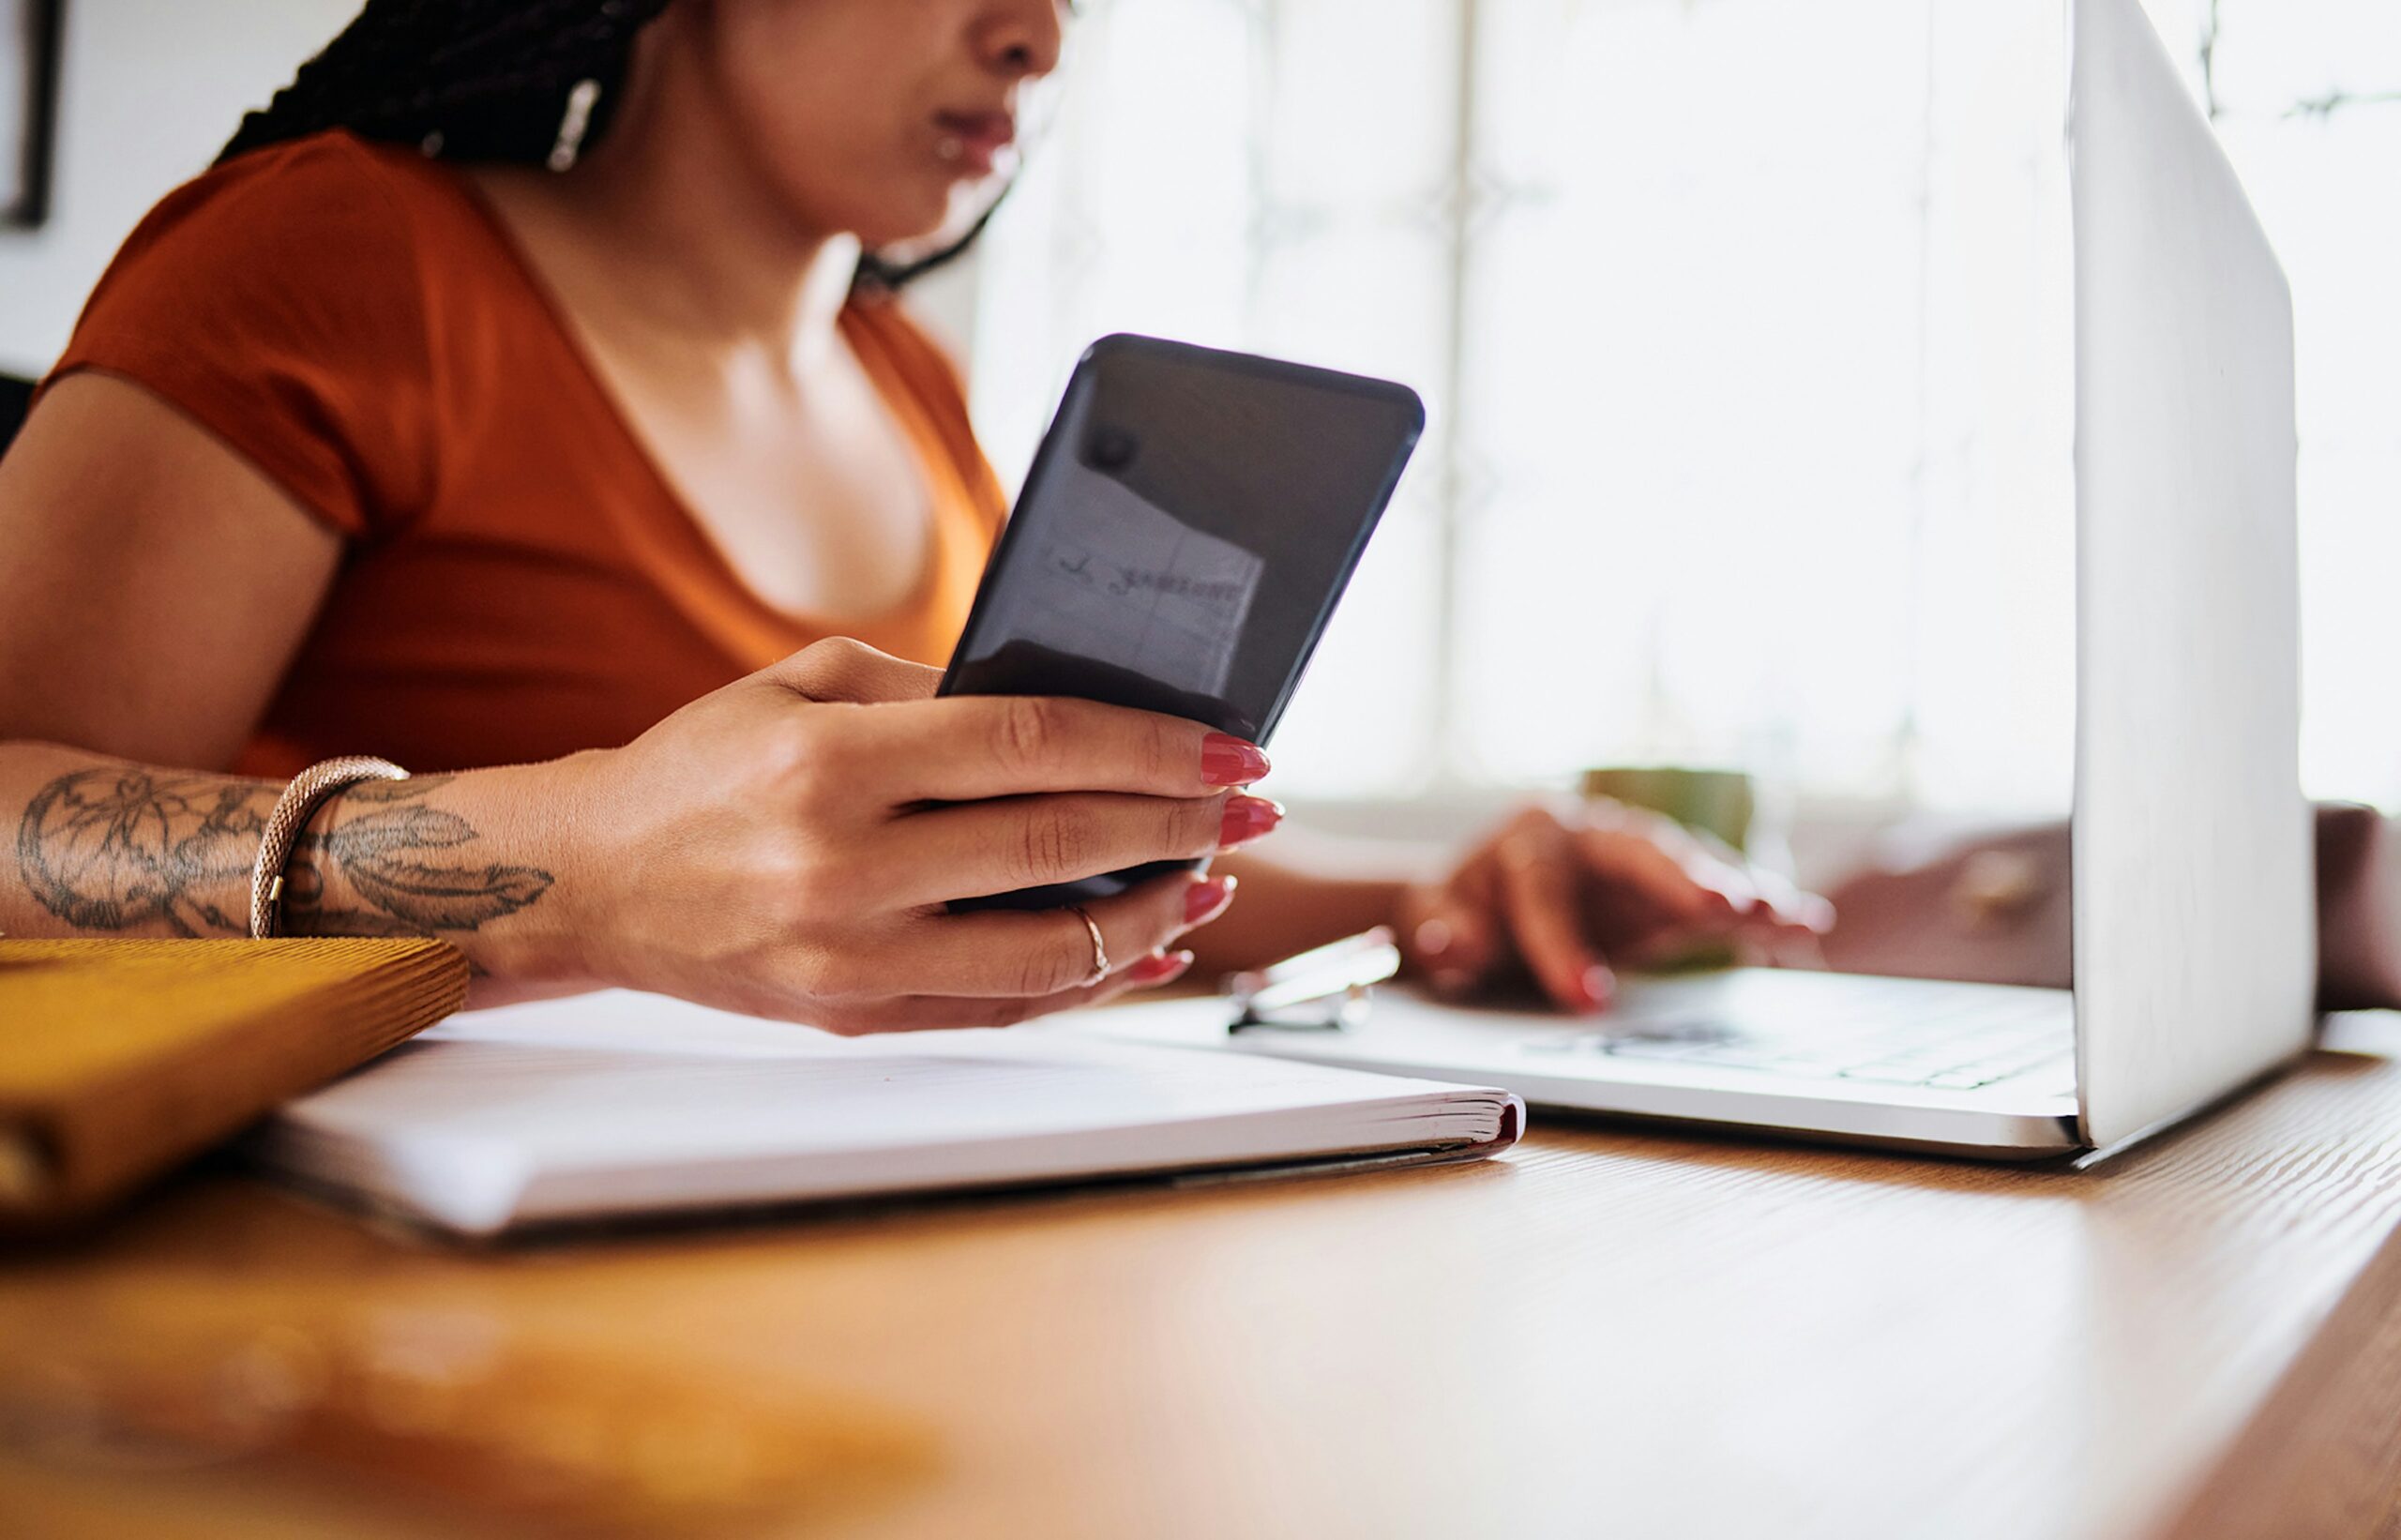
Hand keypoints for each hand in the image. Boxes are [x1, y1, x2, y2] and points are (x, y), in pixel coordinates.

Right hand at [550, 639, 1282, 1031]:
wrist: (591, 881)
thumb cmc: (703, 769)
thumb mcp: (803, 685)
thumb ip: (935, 694)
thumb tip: (1079, 713)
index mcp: (834, 763)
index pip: (1036, 747)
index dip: (1152, 749)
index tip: (1232, 748)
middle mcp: (845, 868)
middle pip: (1061, 845)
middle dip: (1181, 824)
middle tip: (1249, 807)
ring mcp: (852, 958)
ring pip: (1052, 949)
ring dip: (1156, 916)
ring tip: (1209, 879)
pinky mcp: (858, 1016)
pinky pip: (1008, 1005)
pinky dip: (1092, 981)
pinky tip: (1146, 948)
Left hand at [1393, 798, 1830, 1012]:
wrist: (1485, 893)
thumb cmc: (1462, 907)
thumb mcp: (1437, 919)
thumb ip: (1444, 932)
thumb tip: (1457, 945)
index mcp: (1529, 838)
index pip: (1544, 889)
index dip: (1562, 944)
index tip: (1586, 999)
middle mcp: (1592, 833)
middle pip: (1639, 850)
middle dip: (1679, 878)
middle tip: (1720, 908)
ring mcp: (1639, 857)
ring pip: (1689, 866)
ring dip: (1734, 890)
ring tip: (1780, 914)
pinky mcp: (1672, 889)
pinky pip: (1717, 896)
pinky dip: (1759, 907)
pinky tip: (1802, 923)